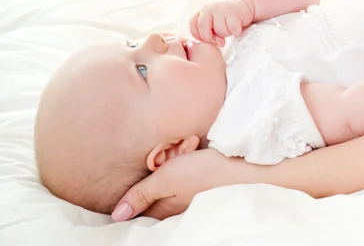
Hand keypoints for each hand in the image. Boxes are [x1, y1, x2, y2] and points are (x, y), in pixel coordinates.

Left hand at [112, 148, 242, 221]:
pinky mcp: (200, 180)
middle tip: (160, 159)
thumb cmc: (203, 171)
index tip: (127, 183)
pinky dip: (181, 162)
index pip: (139, 210)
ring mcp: (189, 193)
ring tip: (180, 151)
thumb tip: (117, 216)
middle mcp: (175, 205)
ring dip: (167, 166)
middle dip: (151, 177)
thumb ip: (142, 195)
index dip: (130, 197)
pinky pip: (183, 173)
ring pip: (168, 183)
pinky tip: (188, 151)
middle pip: (153, 194)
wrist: (242, 164)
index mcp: (164, 208)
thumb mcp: (167, 180)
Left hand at [189, 0, 252, 45]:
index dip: (198, 36)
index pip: (192, 25)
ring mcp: (220, 9)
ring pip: (220, 30)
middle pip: (203, 29)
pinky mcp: (232, 12)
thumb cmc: (224, 19)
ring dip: (226, 34)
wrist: (240, 5)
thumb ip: (208, 33)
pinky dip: (236, 31)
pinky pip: (233, 29)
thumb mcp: (212, 24)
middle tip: (220, 40)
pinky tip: (236, 26)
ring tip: (229, 28)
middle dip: (211, 39)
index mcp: (201, 12)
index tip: (207, 39)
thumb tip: (216, 43)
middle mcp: (208, 9)